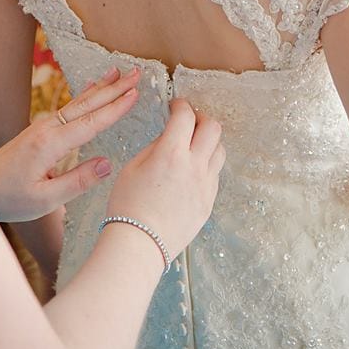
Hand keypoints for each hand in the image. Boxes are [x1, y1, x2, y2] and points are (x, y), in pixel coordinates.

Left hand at [0, 67, 139, 222]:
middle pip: (87, 104)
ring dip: (102, 87)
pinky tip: (93, 86)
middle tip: (137, 73)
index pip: (90, 122)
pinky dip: (87, 94)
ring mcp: (44, 125)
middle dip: (114, 88)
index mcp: (51, 143)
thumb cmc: (11, 197)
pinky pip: (71, 107)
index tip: (135, 93)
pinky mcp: (42, 128)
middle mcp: (48, 127)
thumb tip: (108, 163)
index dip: (115, 108)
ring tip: (119, 70)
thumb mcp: (45, 200)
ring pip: (79, 102)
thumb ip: (78, 182)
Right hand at [107, 99, 224, 261]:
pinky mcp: (209, 201)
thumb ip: (155, 147)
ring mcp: (205, 185)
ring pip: (220, 150)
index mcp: (171, 153)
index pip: (186, 116)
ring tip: (193, 145)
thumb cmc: (128, 206)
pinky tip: (191, 170)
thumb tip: (169, 137)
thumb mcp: (133, 167)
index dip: (181, 105)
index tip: (175, 106)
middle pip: (213, 127)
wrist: (140, 244)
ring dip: (208, 141)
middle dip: (201, 118)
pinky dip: (207, 164)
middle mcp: (194, 166)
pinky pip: (215, 174)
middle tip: (188, 121)